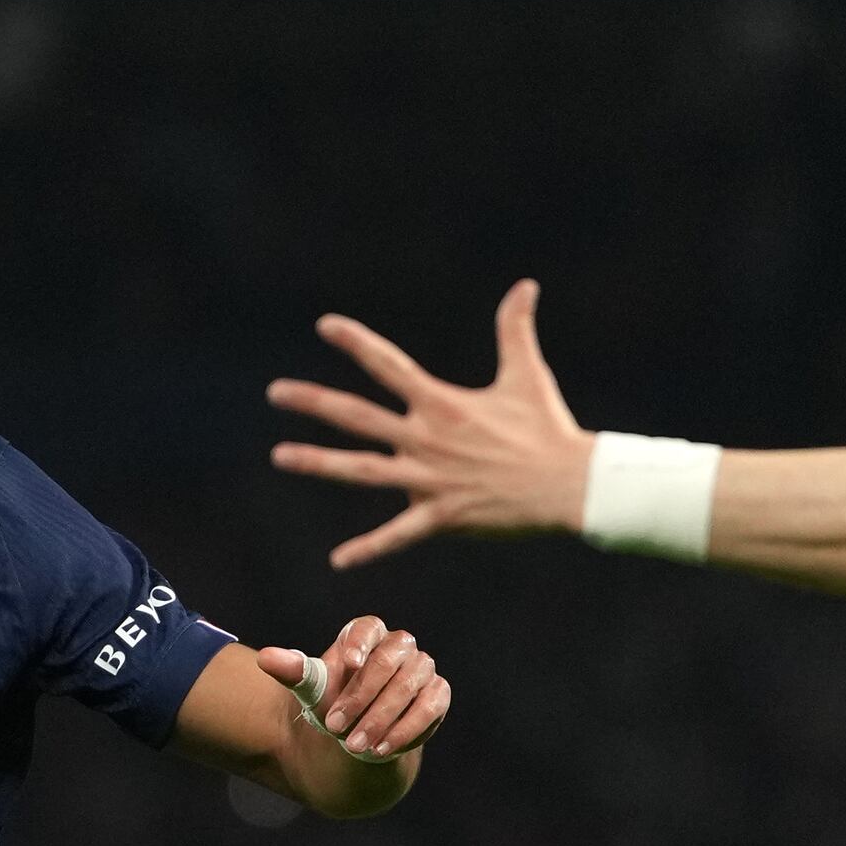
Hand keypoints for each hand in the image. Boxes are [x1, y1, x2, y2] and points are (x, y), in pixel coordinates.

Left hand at [259, 614, 450, 760]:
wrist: (361, 730)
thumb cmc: (335, 700)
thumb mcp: (312, 688)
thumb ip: (293, 671)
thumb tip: (266, 659)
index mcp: (369, 634)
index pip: (369, 628)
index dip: (361, 643)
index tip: (350, 663)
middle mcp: (400, 646)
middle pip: (387, 661)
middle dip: (361, 697)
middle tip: (335, 727)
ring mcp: (423, 668)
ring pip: (408, 686)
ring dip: (380, 718)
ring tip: (355, 746)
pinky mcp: (438, 694)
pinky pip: (428, 707)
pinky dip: (405, 729)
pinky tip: (381, 748)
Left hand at [269, 280, 593, 568]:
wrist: (569, 484)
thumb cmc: (549, 429)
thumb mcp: (527, 374)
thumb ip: (516, 328)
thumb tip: (526, 285)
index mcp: (442, 403)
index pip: (388, 365)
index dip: (356, 342)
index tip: (325, 326)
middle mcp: (426, 438)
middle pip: (357, 416)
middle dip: (313, 402)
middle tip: (275, 393)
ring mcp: (429, 479)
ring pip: (362, 471)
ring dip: (318, 463)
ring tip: (279, 456)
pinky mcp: (442, 515)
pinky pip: (398, 534)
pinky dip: (368, 549)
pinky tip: (338, 560)